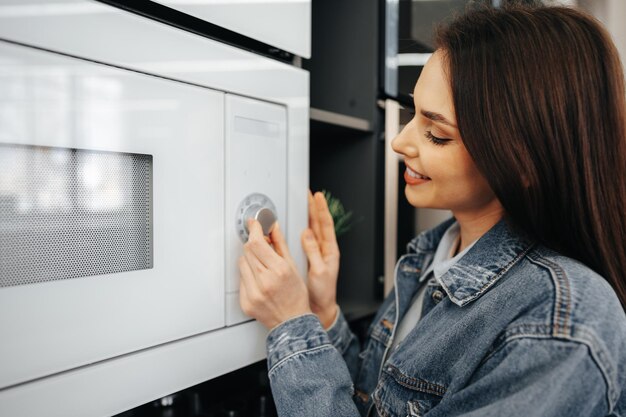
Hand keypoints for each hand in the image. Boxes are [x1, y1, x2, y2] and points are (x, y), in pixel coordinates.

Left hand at [239, 218, 310, 328]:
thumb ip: (280, 245)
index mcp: (279, 271)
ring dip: (250, 260)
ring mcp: (253, 293)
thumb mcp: (293, 266)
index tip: (254, 223)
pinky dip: (248, 276)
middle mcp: (264, 282)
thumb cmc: (296, 296)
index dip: (254, 230)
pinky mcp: (246, 302)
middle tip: (261, 245)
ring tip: (263, 268)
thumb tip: (272, 227)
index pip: (257, 243)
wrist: (292, 322)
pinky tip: (260, 282)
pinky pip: (241, 279)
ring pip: (242, 263)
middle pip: (248, 250)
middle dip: (254, 244)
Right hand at [301, 190, 339, 328]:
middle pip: (318, 223)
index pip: (326, 225)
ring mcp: (316, 252)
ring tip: (302, 203)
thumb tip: (307, 234)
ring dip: (307, 215)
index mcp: (330, 250)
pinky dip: (299, 228)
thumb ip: (313, 252)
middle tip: (308, 194)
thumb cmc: (323, 292)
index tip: (318, 197)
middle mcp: (324, 249)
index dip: (321, 209)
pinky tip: (295, 223)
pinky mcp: (308, 257)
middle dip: (313, 207)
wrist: (319, 306)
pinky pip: (304, 239)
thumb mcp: (319, 271)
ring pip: (311, 229)